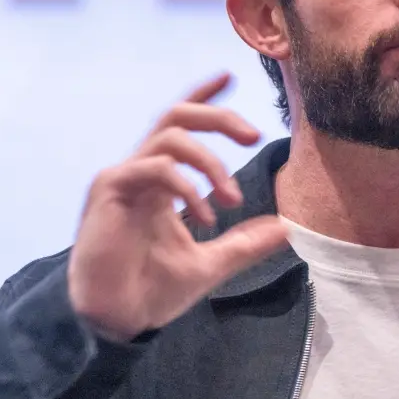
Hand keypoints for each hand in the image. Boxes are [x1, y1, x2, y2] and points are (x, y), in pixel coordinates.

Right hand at [68, 73, 288, 342]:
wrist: (117, 322)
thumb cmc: (153, 289)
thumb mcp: (212, 263)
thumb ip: (245, 243)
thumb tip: (288, 228)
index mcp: (162, 179)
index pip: (181, 125)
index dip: (203, 97)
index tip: (230, 76)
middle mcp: (142, 170)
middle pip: (177, 115)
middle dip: (219, 117)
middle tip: (254, 136)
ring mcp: (124, 177)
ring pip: (171, 135)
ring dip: (211, 162)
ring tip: (232, 200)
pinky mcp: (110, 189)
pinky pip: (156, 167)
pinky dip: (189, 186)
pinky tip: (206, 216)